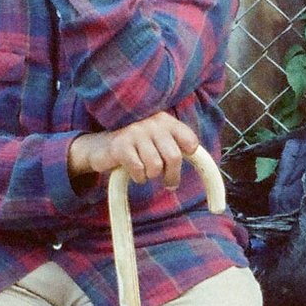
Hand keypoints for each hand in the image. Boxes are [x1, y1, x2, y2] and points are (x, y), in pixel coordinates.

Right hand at [70, 113, 200, 185]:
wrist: (100, 147)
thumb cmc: (136, 148)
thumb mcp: (159, 142)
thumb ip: (178, 147)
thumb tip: (205, 167)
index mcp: (166, 121)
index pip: (190, 141)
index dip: (192, 157)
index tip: (187, 164)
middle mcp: (152, 123)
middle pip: (174, 158)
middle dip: (172, 176)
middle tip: (169, 184)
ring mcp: (135, 132)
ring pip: (155, 167)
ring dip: (151, 176)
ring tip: (145, 172)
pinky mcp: (121, 145)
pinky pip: (139, 170)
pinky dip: (138, 177)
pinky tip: (133, 172)